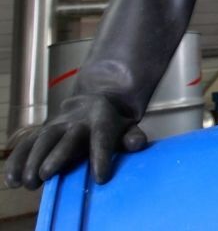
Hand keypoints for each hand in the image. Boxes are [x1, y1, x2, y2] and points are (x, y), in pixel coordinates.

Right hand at [4, 94, 147, 189]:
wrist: (93, 101)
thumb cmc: (112, 123)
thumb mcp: (127, 127)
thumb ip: (132, 137)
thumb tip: (138, 143)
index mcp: (102, 118)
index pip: (103, 138)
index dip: (102, 157)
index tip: (100, 178)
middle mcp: (77, 120)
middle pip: (67, 137)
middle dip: (56, 155)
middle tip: (47, 174)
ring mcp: (57, 124)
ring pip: (43, 139)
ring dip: (33, 160)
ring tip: (30, 182)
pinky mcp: (41, 130)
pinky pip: (26, 143)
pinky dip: (17, 160)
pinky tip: (12, 180)